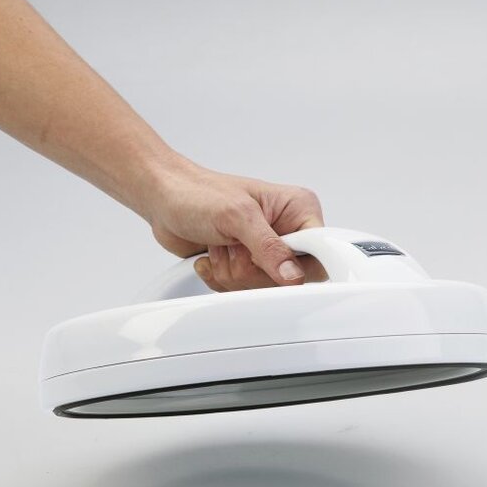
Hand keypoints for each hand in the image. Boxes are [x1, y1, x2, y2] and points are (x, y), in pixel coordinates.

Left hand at [145, 155, 327, 290]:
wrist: (166, 200)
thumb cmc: (199, 194)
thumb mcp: (237, 216)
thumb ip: (268, 247)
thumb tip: (293, 275)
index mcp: (297, 210)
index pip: (320, 252)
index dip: (295, 266)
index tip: (270, 265)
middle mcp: (286, 232)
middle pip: (290, 280)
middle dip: (252, 269)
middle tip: (233, 245)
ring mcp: (265, 252)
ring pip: (263, 289)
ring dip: (232, 273)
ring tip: (220, 245)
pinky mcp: (246, 267)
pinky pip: (242, 292)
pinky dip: (220, 279)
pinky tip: (212, 256)